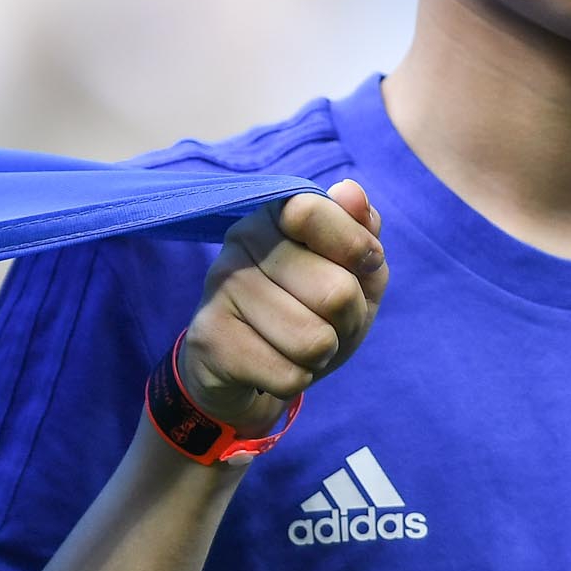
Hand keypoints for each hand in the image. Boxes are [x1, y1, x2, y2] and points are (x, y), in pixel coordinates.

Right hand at [177, 181, 385, 430]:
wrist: (244, 369)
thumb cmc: (308, 312)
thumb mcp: (350, 274)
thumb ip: (361, 235)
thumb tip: (349, 191)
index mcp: (276, 212)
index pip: (317, 213)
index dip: (358, 252)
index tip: (357, 268)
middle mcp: (240, 239)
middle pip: (336, 292)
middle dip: (346, 321)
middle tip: (323, 322)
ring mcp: (220, 287)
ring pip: (313, 340)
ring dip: (320, 355)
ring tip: (296, 345)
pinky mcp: (208, 338)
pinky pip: (288, 375)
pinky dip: (294, 380)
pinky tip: (271, 364)